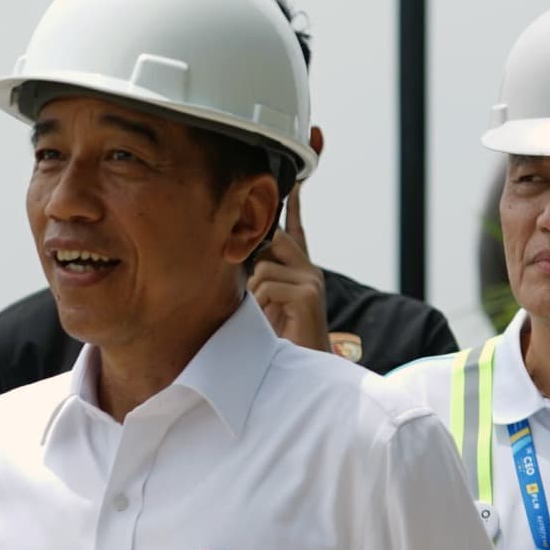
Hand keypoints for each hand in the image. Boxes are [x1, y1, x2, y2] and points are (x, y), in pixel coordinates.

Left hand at [251, 186, 328, 353]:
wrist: (301, 366)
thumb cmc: (278, 337)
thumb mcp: (264, 302)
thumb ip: (258, 278)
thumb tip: (239, 255)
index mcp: (300, 270)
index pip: (296, 232)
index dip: (294, 207)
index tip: (296, 183)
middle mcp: (309, 270)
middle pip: (272, 242)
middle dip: (253, 261)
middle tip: (254, 289)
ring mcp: (311, 281)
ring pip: (261, 268)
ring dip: (253, 293)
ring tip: (265, 314)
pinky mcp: (307, 294)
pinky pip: (266, 286)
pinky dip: (261, 303)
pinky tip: (272, 319)